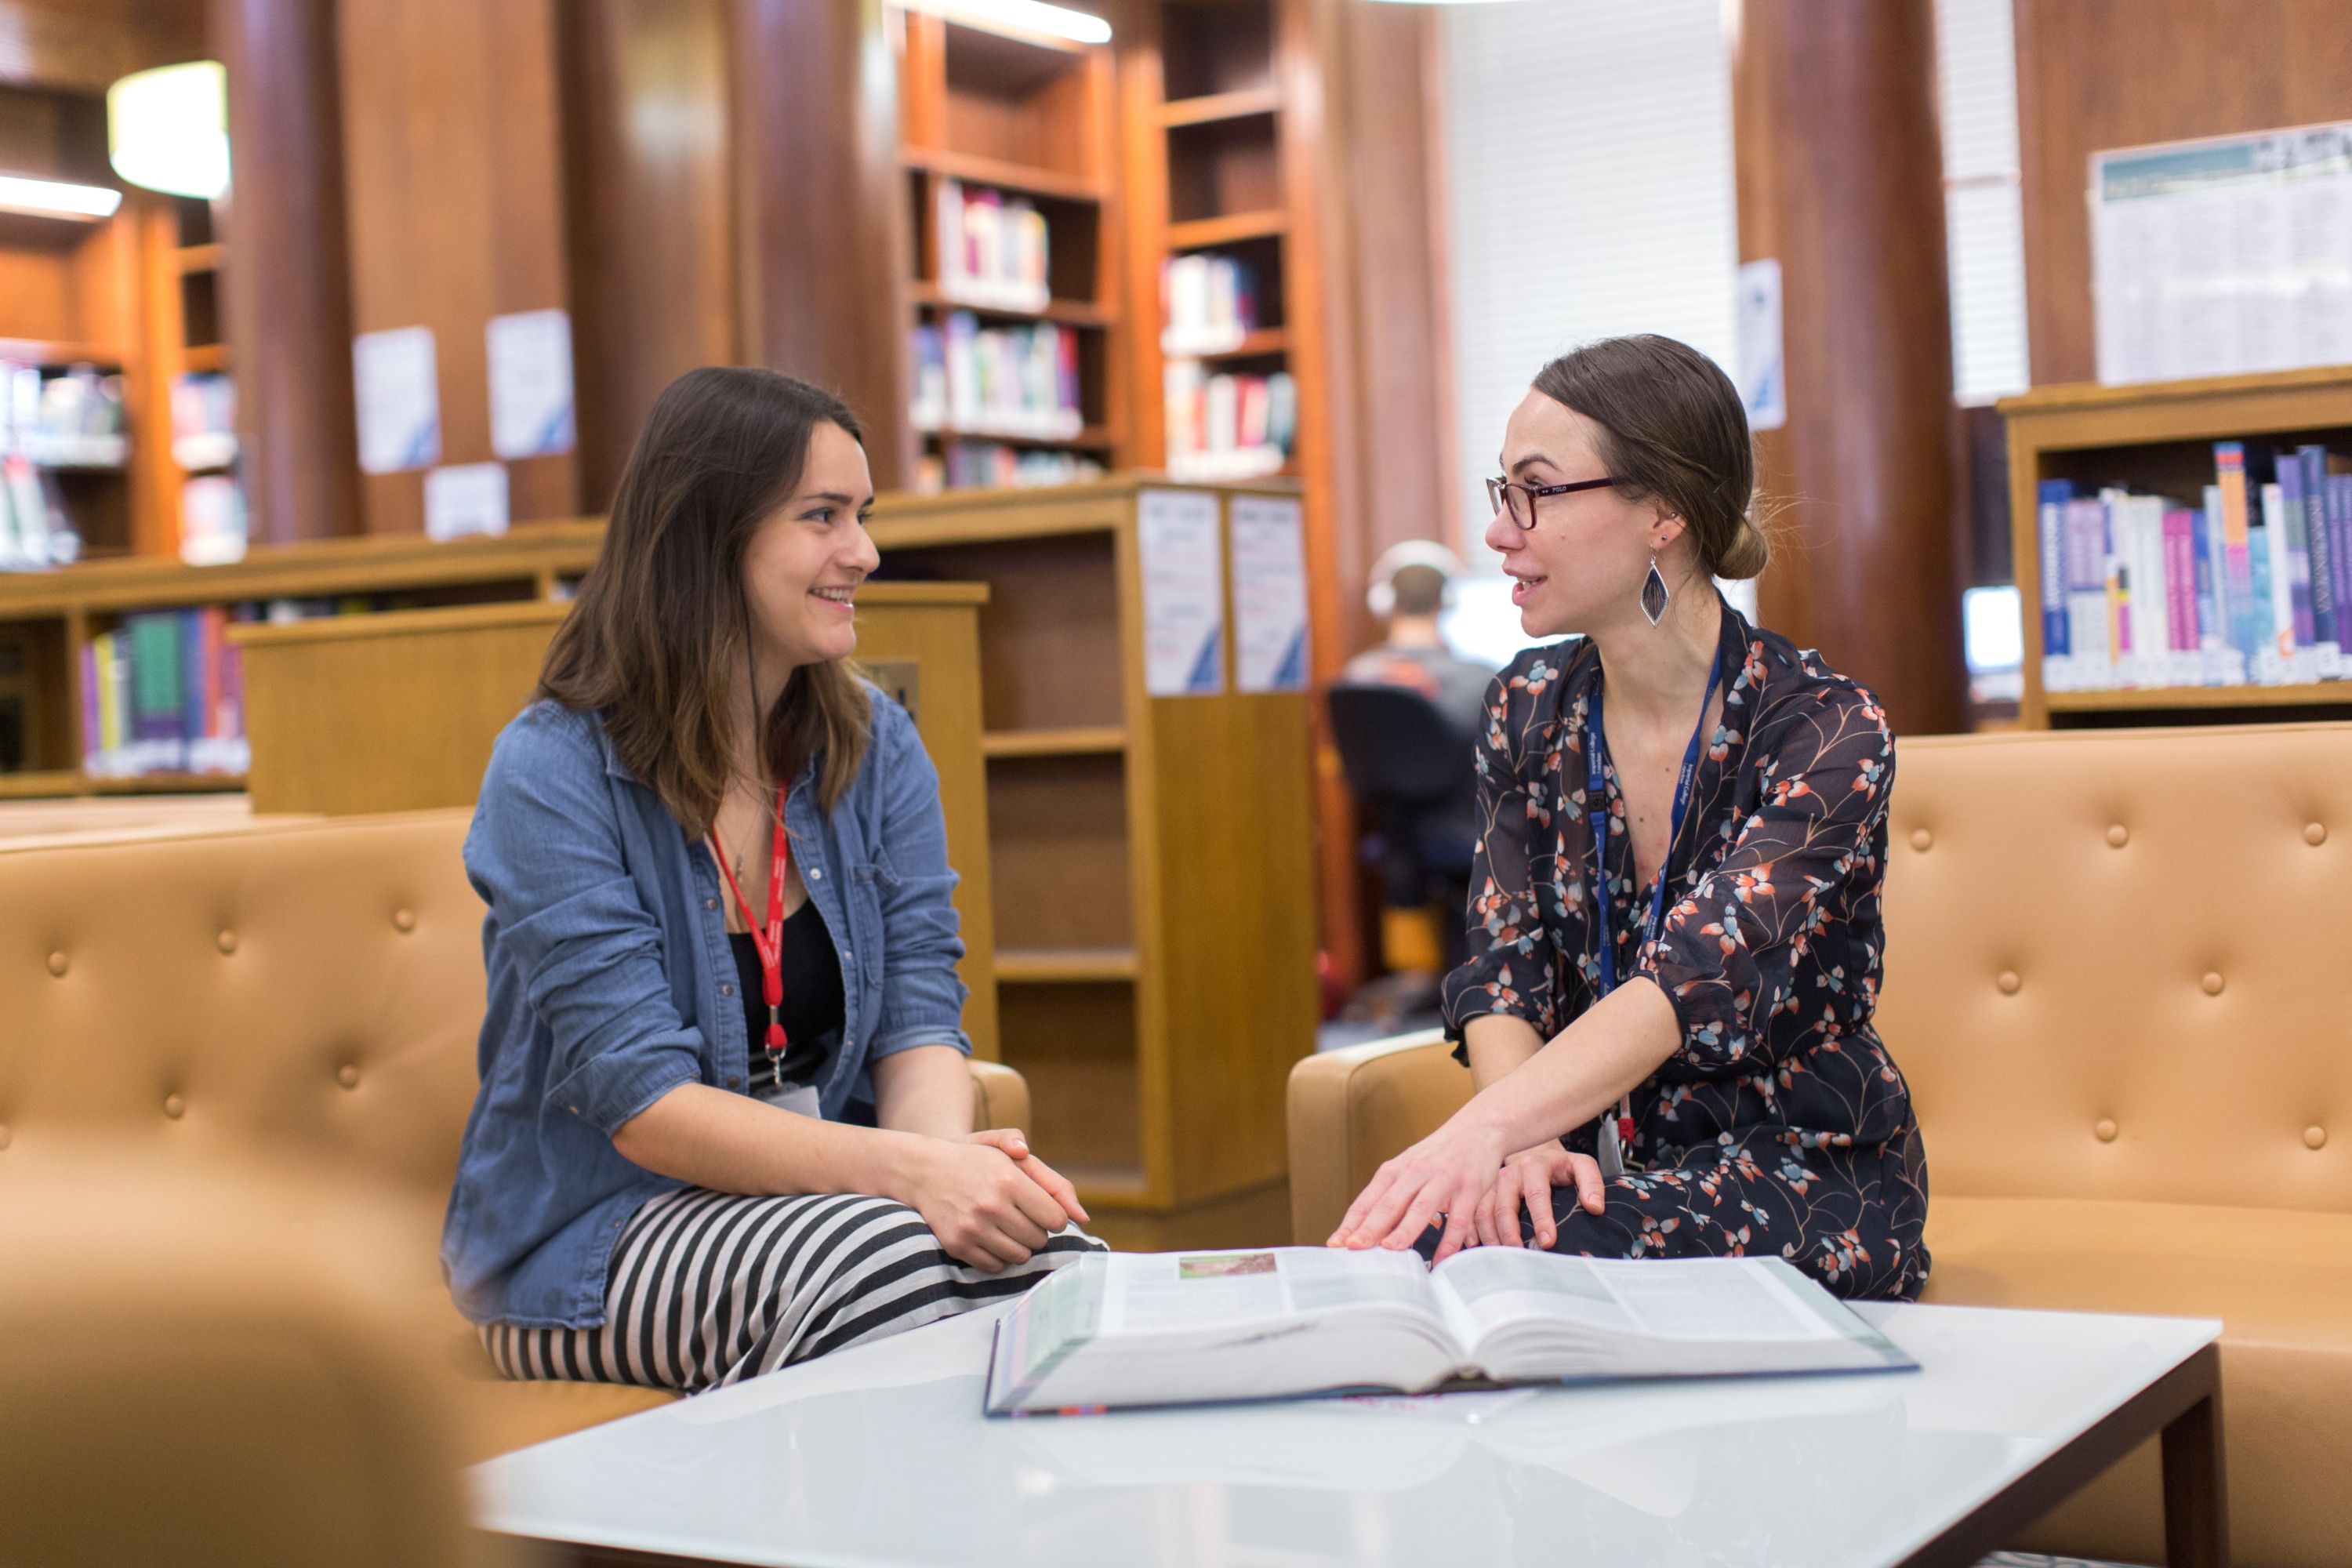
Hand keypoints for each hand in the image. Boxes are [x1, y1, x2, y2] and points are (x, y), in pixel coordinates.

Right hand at [904, 1133, 1085, 1272]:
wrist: (925, 1171)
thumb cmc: (978, 1162)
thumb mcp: (1014, 1158)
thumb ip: (1053, 1182)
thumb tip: (1082, 1216)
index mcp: (1009, 1180)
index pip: (1056, 1219)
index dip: (1053, 1216)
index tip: (1042, 1209)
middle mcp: (991, 1205)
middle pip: (1039, 1240)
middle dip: (1036, 1230)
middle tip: (1020, 1216)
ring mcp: (972, 1228)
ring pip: (1020, 1256)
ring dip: (1019, 1245)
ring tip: (1006, 1226)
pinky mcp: (957, 1245)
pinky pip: (995, 1266)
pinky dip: (998, 1256)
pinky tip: (990, 1237)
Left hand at [1326, 1114, 1508, 1261]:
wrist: (1479, 1128)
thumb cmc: (1439, 1153)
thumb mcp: (1410, 1166)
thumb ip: (1392, 1193)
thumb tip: (1367, 1228)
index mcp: (1397, 1169)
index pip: (1369, 1200)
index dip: (1352, 1223)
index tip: (1336, 1243)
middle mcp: (1417, 1172)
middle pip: (1390, 1204)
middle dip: (1370, 1227)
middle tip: (1353, 1248)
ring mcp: (1444, 1179)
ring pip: (1421, 1207)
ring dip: (1405, 1230)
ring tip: (1390, 1250)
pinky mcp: (1469, 1188)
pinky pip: (1458, 1220)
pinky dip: (1449, 1242)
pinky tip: (1440, 1260)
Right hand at [1474, 1143, 1604, 1249]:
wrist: (1538, 1155)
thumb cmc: (1562, 1167)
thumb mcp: (1582, 1166)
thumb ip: (1592, 1184)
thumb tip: (1594, 1207)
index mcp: (1535, 1165)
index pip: (1536, 1194)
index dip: (1541, 1219)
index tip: (1548, 1241)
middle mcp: (1510, 1173)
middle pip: (1504, 1205)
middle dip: (1510, 1233)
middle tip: (1519, 1255)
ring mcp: (1494, 1184)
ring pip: (1484, 1211)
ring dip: (1491, 1236)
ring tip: (1501, 1258)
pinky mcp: (1484, 1194)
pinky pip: (1473, 1214)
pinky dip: (1473, 1231)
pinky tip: (1478, 1248)